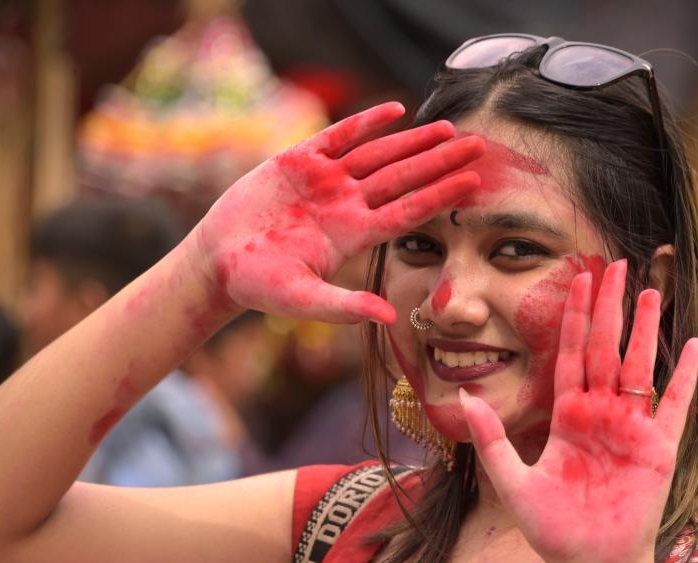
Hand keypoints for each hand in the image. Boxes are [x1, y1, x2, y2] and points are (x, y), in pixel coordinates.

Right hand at [191, 102, 483, 323]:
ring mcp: (325, 181)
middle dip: (440, 161)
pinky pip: (338, 136)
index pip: (408, 212)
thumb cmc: (261, 286)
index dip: (441, 196)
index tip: (474, 183)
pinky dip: (365, 122)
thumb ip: (344, 307)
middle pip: (404, 178)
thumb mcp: (303, 300)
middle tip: (478, 145)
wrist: (219, 261)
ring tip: (447, 129)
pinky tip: (394, 110)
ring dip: (412, 141)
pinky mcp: (298, 160)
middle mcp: (347, 205)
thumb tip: (389, 317)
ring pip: (378, 154)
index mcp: (354, 235)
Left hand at [459, 259, 697, 562]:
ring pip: (638, 366)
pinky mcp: (658, 448)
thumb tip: (464, 395)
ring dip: (644, 328)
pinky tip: (692, 343)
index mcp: (568, 416)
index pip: (570, 353)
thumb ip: (491, 439)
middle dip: (609, 306)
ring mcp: (631, 428)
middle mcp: (600, 413)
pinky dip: (684, 375)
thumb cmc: (553, 529)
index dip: (573, 316)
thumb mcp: (513, 481)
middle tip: (614, 264)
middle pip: (604, 347)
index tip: (577, 278)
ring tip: (649, 290)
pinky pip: (675, 404)